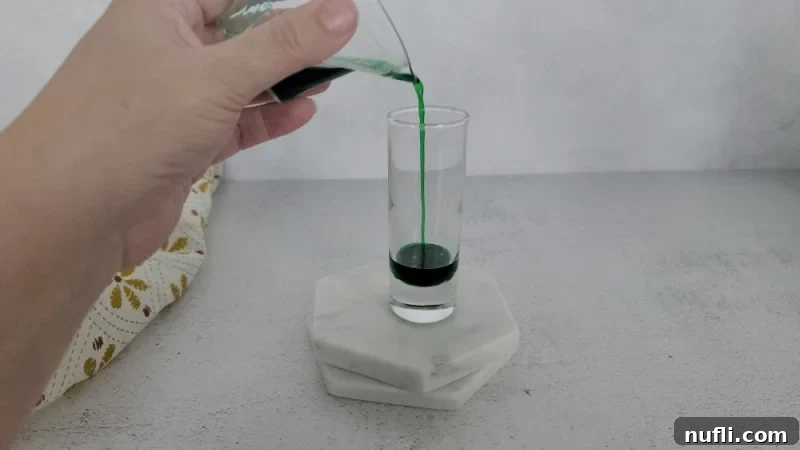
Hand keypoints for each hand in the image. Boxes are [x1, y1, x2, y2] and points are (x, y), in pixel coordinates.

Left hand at [9, 0, 357, 267]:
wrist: (71, 214)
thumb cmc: (132, 126)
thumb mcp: (217, 75)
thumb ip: (284, 44)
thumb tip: (344, 11)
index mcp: (159, 9)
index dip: (282, 2)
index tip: (332, 11)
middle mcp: (164, 47)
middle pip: (239, 32)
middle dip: (288, 39)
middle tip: (339, 44)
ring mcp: (172, 97)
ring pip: (239, 79)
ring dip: (282, 80)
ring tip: (330, 77)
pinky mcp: (182, 141)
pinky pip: (234, 120)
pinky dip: (267, 116)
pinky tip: (302, 111)